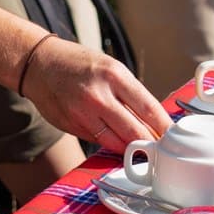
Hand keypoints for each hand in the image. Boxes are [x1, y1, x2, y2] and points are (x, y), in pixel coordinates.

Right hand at [17, 35, 171, 151]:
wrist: (40, 64)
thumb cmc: (80, 64)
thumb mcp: (110, 68)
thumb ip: (129, 94)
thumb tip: (153, 120)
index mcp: (115, 75)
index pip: (149, 108)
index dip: (164, 127)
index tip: (172, 136)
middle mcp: (99, 95)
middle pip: (135, 131)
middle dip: (151, 143)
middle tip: (160, 149)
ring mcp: (83, 113)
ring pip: (117, 142)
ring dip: (132, 149)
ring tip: (142, 150)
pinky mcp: (72, 126)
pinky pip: (98, 141)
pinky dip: (111, 143)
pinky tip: (118, 143)